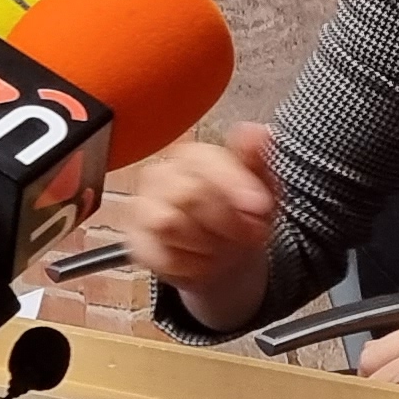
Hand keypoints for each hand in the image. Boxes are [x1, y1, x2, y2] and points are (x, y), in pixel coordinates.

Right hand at [104, 122, 280, 332]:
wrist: (229, 260)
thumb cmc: (241, 217)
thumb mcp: (261, 187)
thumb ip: (256, 160)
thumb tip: (257, 132)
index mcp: (193, 155)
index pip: (204, 159)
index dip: (234, 184)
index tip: (260, 207)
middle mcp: (161, 175)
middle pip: (188, 193)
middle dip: (225, 221)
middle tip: (245, 234)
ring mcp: (143, 208)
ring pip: (168, 223)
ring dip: (206, 243)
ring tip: (221, 246)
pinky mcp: (136, 242)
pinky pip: (162, 255)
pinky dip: (191, 265)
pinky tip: (202, 261)